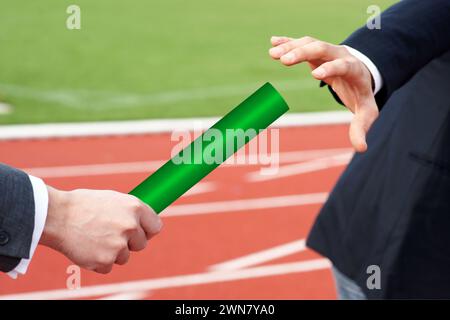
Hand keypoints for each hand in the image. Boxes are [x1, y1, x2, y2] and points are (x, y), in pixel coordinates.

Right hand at [40, 186, 161, 273]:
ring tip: (94, 239)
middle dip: (128, 242)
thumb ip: (130, 212)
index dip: (148, 230)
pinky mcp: (105, 260)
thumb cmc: (83, 205)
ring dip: (112, 252)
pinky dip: (99, 262)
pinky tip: (88, 248)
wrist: (56, 216)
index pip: (156, 226)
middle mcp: (130, 226)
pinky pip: (108, 266)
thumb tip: (144, 222)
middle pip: (141, 244)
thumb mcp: (112, 199)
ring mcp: (119, 245)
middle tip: (109, 235)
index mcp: (134, 207)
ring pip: (124, 257)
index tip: (141, 232)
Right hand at [269, 36, 378, 151]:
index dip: (331, 69)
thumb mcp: (365, 112)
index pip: (343, 65)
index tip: (315, 75)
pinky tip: (273, 42)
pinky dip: (288, 42)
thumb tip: (361, 148)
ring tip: (272, 54)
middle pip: (322, 48)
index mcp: (354, 70)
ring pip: (309, 43)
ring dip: (291, 46)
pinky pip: (302, 43)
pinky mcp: (316, 50)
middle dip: (303, 52)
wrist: (361, 75)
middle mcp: (340, 55)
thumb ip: (361, 127)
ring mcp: (328, 50)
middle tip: (284, 61)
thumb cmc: (361, 95)